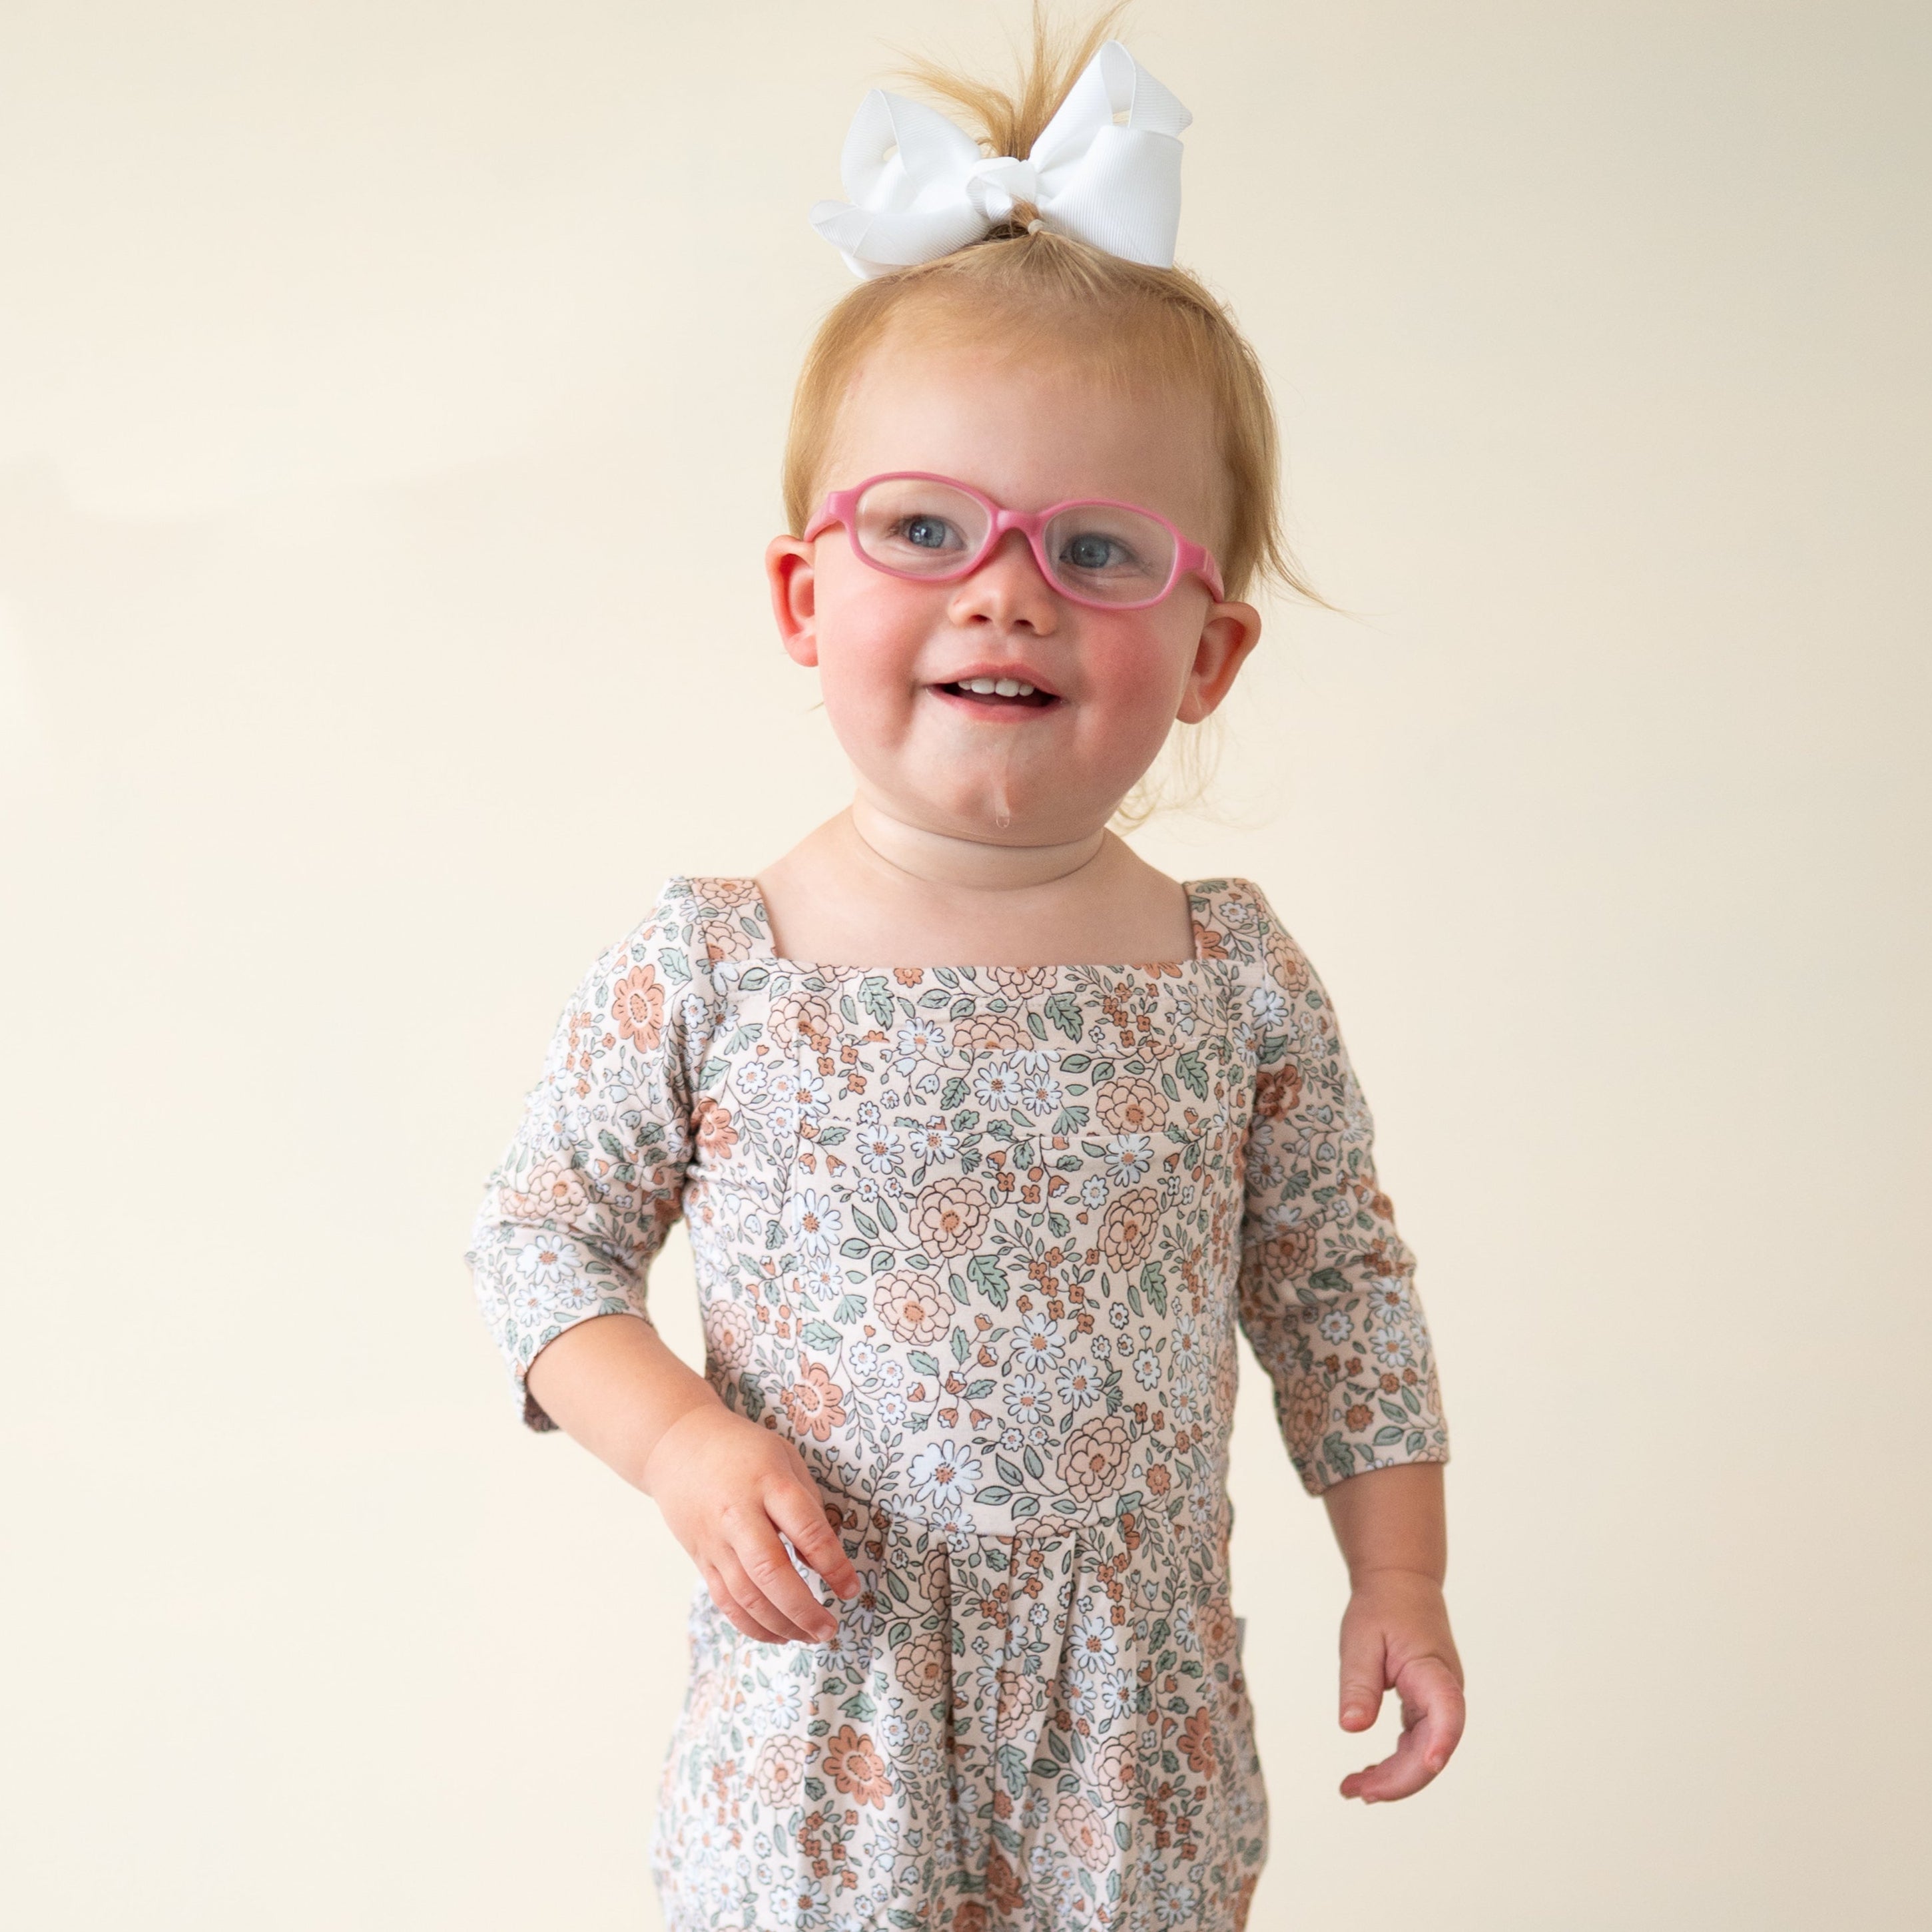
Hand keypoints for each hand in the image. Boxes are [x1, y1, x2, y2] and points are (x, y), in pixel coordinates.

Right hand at [643, 1402, 860, 1644]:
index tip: (851, 1588)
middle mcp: (739, 1515)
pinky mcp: (700, 1558)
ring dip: (781, 1624)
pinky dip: (752, 1625)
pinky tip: (777, 1634)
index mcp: (768, 1483)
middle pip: (771, 1571)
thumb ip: (807, 1505)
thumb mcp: (785, 1459)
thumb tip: (823, 1561)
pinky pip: (725, 1601)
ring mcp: (715, 1540)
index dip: (833, 1565)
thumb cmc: (743, 1450)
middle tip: (830, 1629)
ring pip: (746, 1595)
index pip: (806, 1529)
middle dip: (803, 1609)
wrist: (678, 1445)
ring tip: (811, 1636)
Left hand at [1336, 1567, 1464, 1801]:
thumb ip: (1359, 1683)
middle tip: (1353, 1792)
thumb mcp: (1361, 1639)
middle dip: (1397, 1779)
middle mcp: (1445, 1691)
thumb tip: (1352, 1728)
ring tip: (1354, 1790)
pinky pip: (1416, 1743)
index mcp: (1432, 1670)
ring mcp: (1439, 1702)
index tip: (1430, 1765)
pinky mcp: (1427, 1706)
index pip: (1447, 1709)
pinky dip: (1394, 1762)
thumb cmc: (1382, 1606)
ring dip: (1394, 1777)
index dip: (1442, 1740)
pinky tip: (1369, 1774)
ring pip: (1424, 1752)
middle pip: (1431, 1748)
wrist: (1400, 1583)